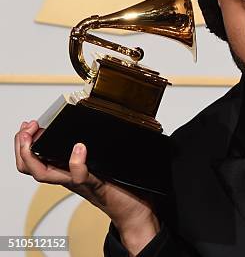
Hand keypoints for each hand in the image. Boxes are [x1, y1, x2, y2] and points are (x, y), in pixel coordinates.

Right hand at [14, 120, 159, 253]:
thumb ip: (90, 148)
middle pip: (31, 168)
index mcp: (65, 169)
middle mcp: (66, 177)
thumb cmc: (116, 185)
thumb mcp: (97, 161)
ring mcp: (79, 182)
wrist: (133, 209)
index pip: (33, 160)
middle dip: (22, 148)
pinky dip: (77, 163)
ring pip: (46, 174)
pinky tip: (79, 148)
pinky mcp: (97, 185)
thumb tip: (86, 124)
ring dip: (34, 155)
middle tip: (26, 130)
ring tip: (37, 135)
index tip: (27, 127)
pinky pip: (81, 177)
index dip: (23, 145)